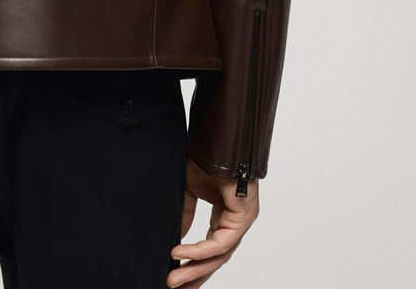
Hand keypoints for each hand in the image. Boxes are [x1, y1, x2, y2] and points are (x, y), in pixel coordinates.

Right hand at [166, 157, 259, 287]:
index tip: (176, 275)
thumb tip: (177, 237)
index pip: (210, 250)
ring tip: (173, 278)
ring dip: (194, 267)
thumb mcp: (188, 190)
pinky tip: (180, 253)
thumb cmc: (206, 159)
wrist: (217, 142)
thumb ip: (185, 214)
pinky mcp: (242, 218)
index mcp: (223, 216)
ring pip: (218, 256)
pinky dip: (199, 250)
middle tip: (175, 288)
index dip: (193, 264)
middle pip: (215, 259)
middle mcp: (234, 223)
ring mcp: (240, 222)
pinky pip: (220, 242)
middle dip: (194, 275)